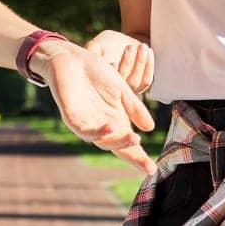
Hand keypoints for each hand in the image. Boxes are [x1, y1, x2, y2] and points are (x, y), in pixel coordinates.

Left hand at [31, 38, 157, 174]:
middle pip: (116, 147)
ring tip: (135, 139)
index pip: (127, 143)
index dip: (139, 156)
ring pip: (101, 141)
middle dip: (132, 155)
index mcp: (114, 120)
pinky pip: (84, 130)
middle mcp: (100, 126)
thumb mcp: (122, 89)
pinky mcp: (71, 116)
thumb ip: (134, 108)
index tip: (153, 168)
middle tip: (147, 163)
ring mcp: (85, 123)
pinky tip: (110, 127)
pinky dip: (97, 131)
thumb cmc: (96, 72)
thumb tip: (150, 128)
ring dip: (118, 141)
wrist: (72, 57)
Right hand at [85, 29, 153, 93]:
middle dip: (127, 63)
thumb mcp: (98, 43)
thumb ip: (92, 48)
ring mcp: (129, 88)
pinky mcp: (141, 85)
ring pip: (135, 81)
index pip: (106, 83)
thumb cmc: (109, 43)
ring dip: (140, 63)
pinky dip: (149, 65)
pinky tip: (149, 52)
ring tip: (142, 46)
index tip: (113, 62)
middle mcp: (115, 90)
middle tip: (130, 47)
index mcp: (102, 82)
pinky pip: (146, 80)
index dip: (111, 73)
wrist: (126, 43)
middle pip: (123, 82)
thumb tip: (88, 54)